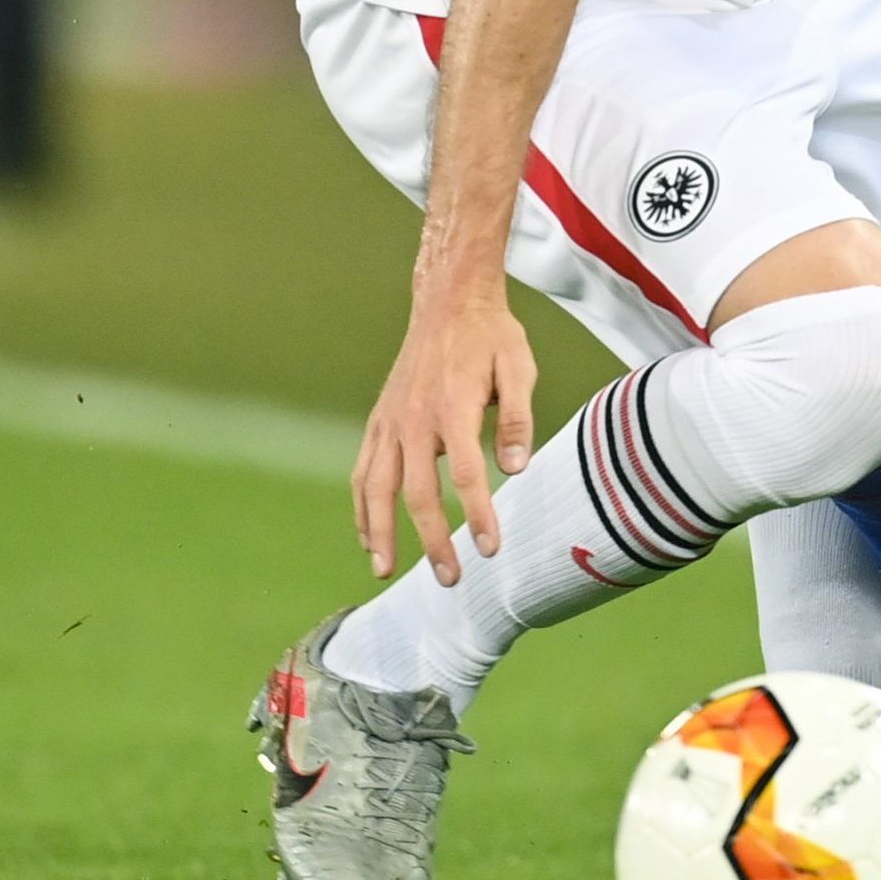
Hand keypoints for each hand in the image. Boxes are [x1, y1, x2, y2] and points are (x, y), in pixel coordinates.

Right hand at [351, 293, 538, 583]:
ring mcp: (390, 421)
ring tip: (386, 571)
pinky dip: (361, 507)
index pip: (466, 476)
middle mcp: (414, 419)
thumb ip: (516, 420)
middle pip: (418, 493)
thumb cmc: (490, 335)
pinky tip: (367, 535)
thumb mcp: (518, 367)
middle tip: (450, 578)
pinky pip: (362, 471)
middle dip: (432, 541)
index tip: (490, 548)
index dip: (478, 515)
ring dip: (380, 533)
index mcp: (452, 407)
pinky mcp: (378, 420)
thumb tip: (516, 470)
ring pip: (376, 488)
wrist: (449, 301)